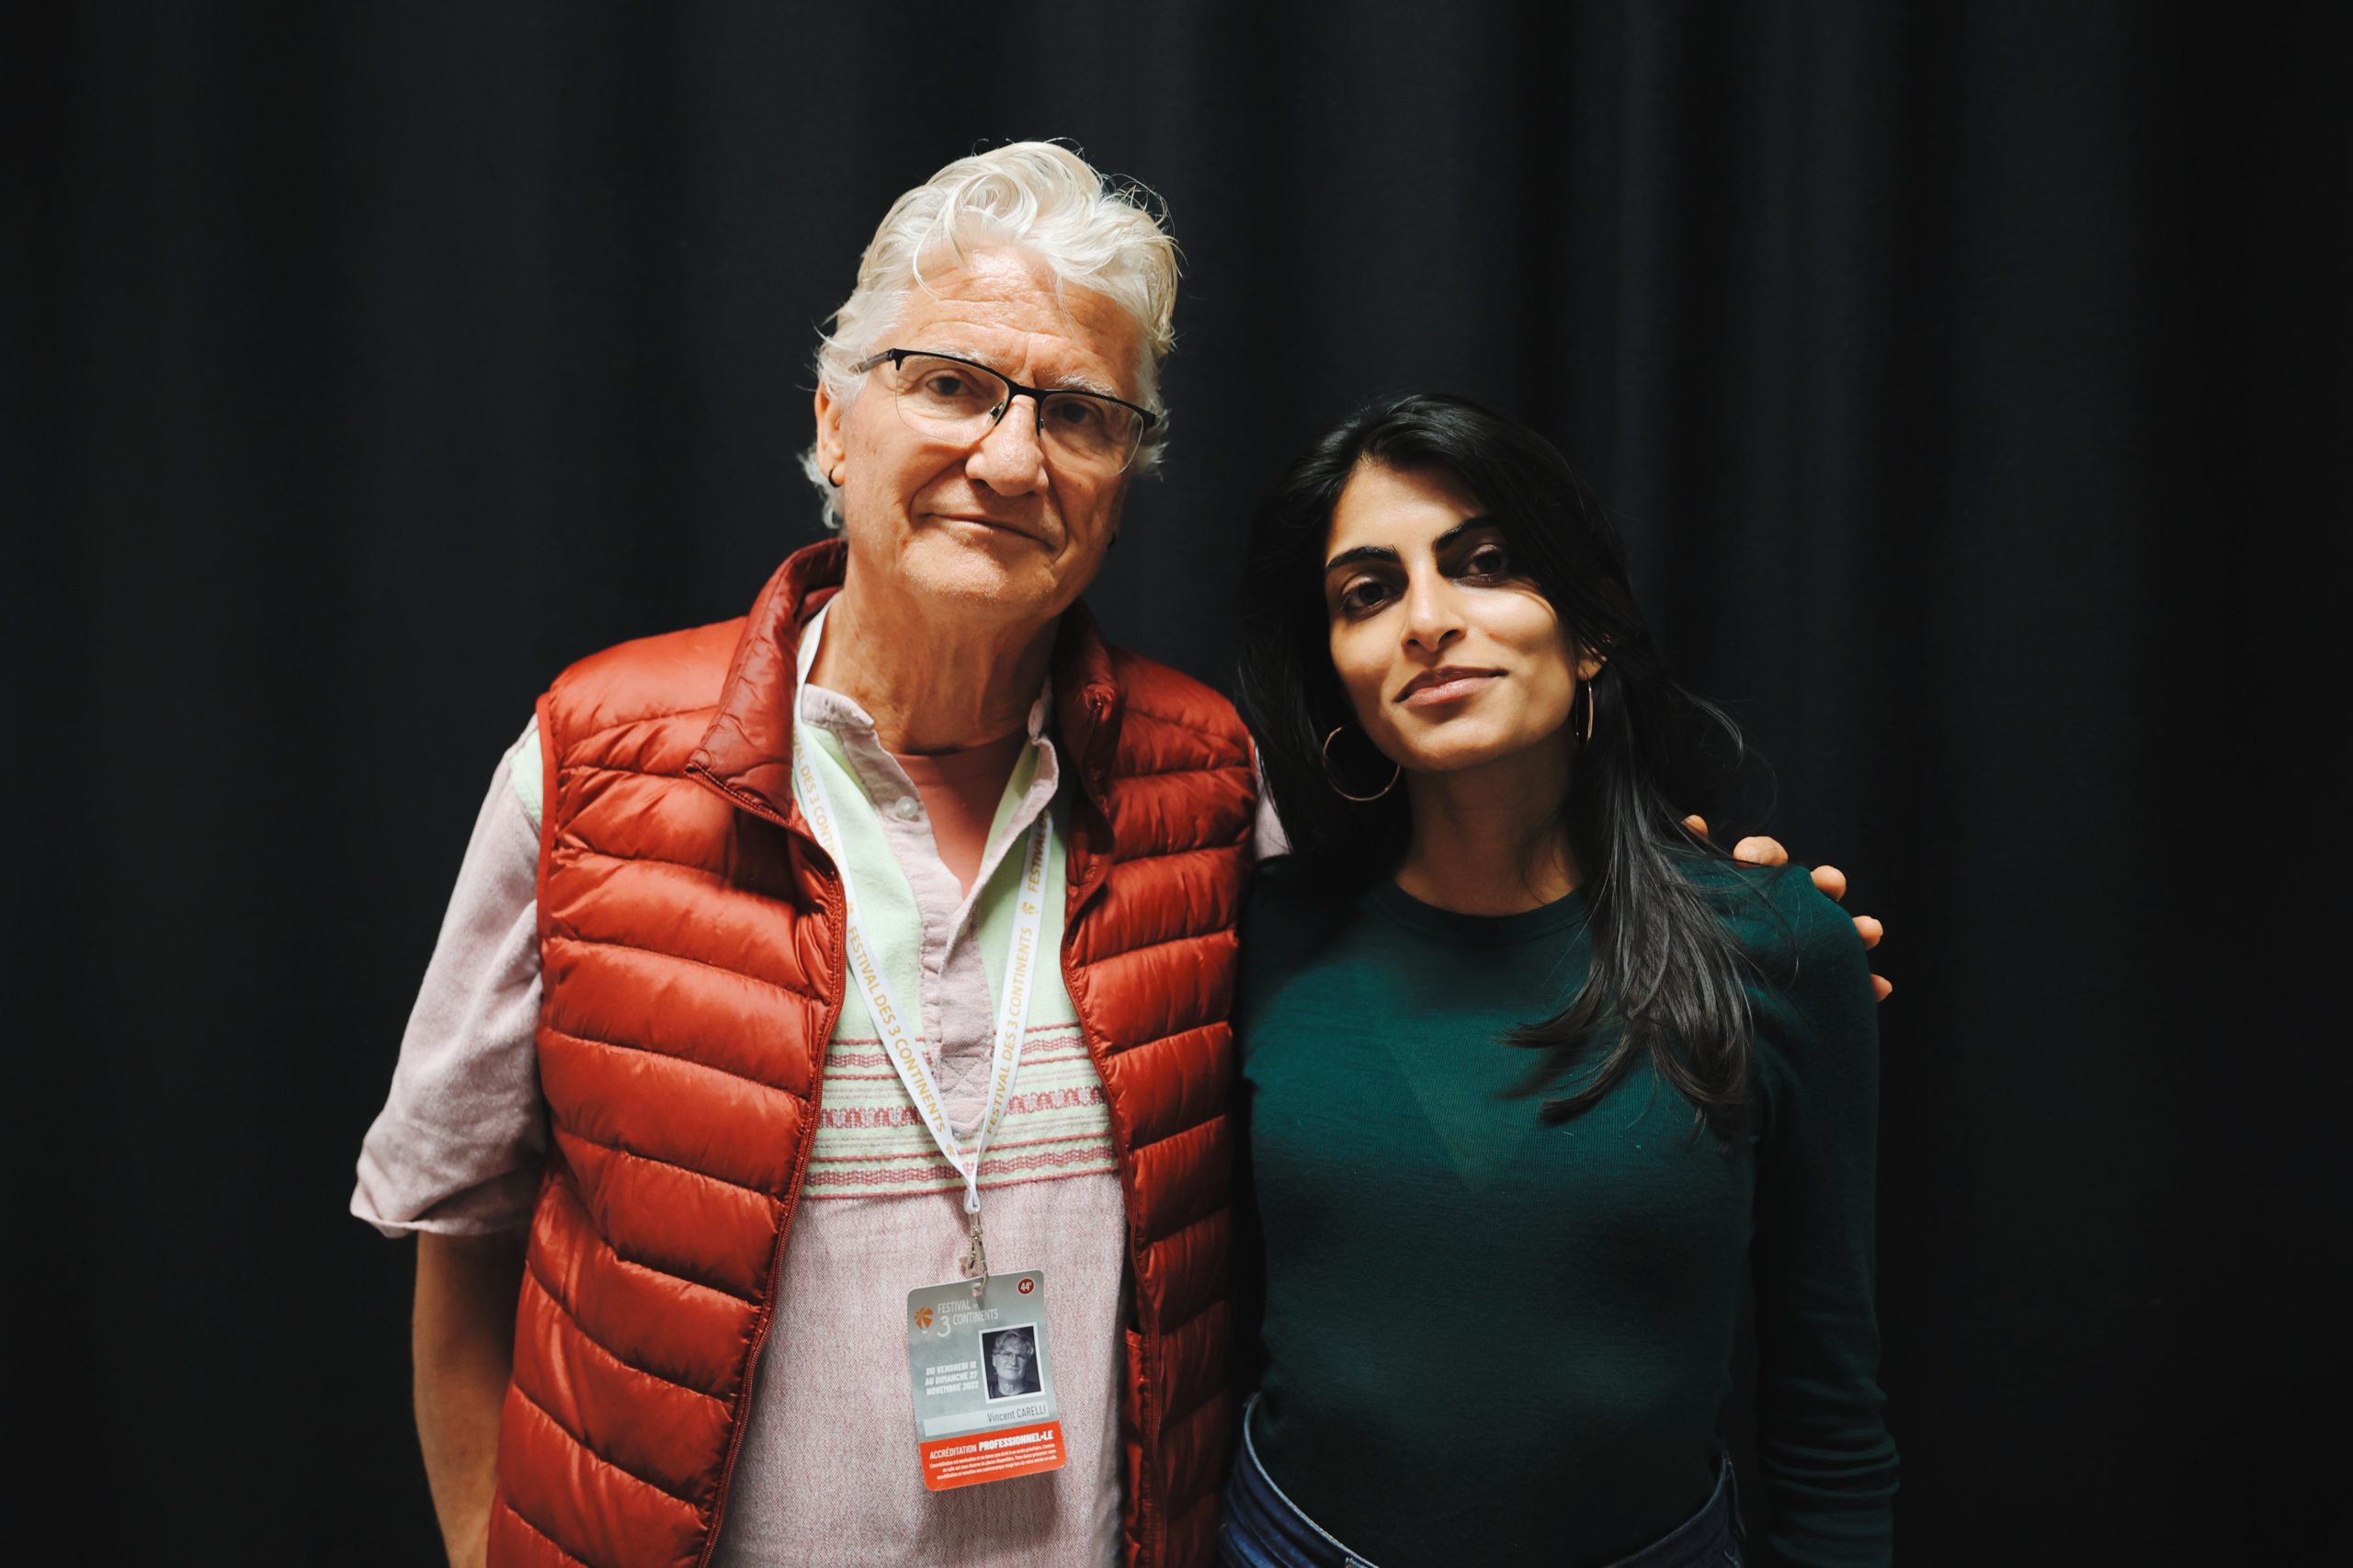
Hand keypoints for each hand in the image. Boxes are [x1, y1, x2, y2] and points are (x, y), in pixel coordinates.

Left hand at [1683, 816, 1891, 1001]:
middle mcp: (1784, 910)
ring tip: (1871, 930)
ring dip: (1857, 928)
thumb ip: (1687, 862)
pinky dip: (1867, 983)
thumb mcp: (1685, 898)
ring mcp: (1806, 946)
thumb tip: (1695, 821)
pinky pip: (1848, 982)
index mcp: (1751, 885)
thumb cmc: (1693, 937)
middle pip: (1809, 889)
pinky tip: (1880, 987)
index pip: (1764, 859)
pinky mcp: (1818, 985)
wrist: (1699, 1003)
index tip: (1750, 857)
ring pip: (1839, 933)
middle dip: (1824, 883)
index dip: (1764, 854)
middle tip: (1830, 883)